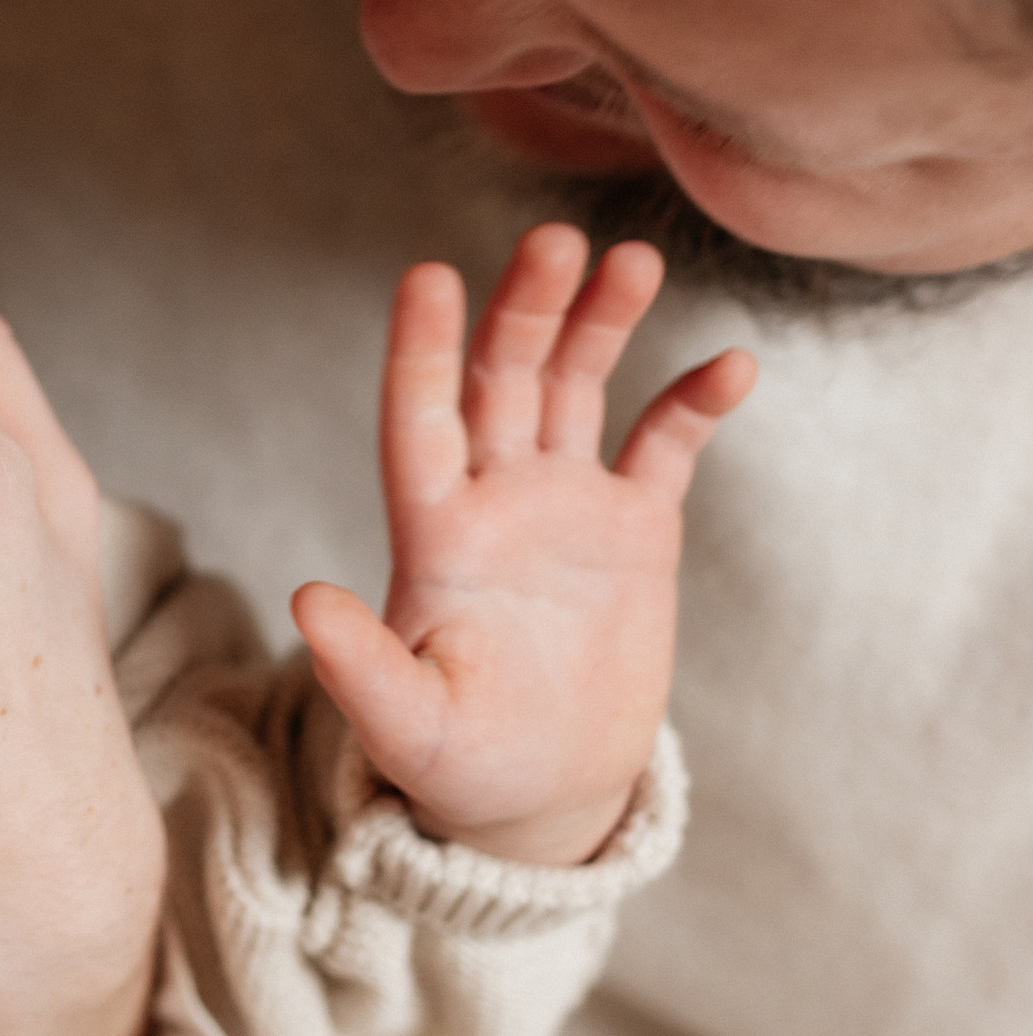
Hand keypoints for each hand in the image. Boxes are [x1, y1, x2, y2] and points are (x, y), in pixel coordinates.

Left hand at [290, 224, 753, 867]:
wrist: (545, 794)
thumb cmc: (460, 767)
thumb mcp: (408, 728)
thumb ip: (361, 669)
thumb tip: (304, 601)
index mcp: (433, 533)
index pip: (419, 420)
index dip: (421, 352)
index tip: (426, 276)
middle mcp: (493, 498)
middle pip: (503, 379)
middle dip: (525, 309)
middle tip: (554, 240)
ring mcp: (565, 505)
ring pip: (575, 387)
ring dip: (599, 323)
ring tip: (630, 259)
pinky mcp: (635, 529)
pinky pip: (665, 446)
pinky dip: (694, 403)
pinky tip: (731, 366)